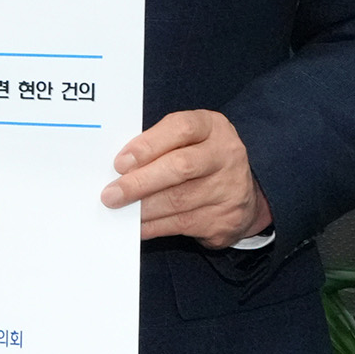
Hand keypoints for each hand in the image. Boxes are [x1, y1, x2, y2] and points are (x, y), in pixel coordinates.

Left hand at [101, 109, 273, 245]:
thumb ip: (158, 145)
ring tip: (119, 210)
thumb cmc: (199, 158)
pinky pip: (182, 224)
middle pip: (180, 167)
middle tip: (112, 194)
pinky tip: (138, 225)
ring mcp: (230, 189)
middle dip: (140, 182)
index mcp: (213, 127)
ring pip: (178, 201)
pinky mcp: (226, 219)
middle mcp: (227, 155)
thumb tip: (120, 167)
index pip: (181, 129)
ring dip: (143, 208)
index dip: (148, 145)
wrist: (243, 193)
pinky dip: (154, 226)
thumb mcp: (186, 140)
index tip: (120, 162)